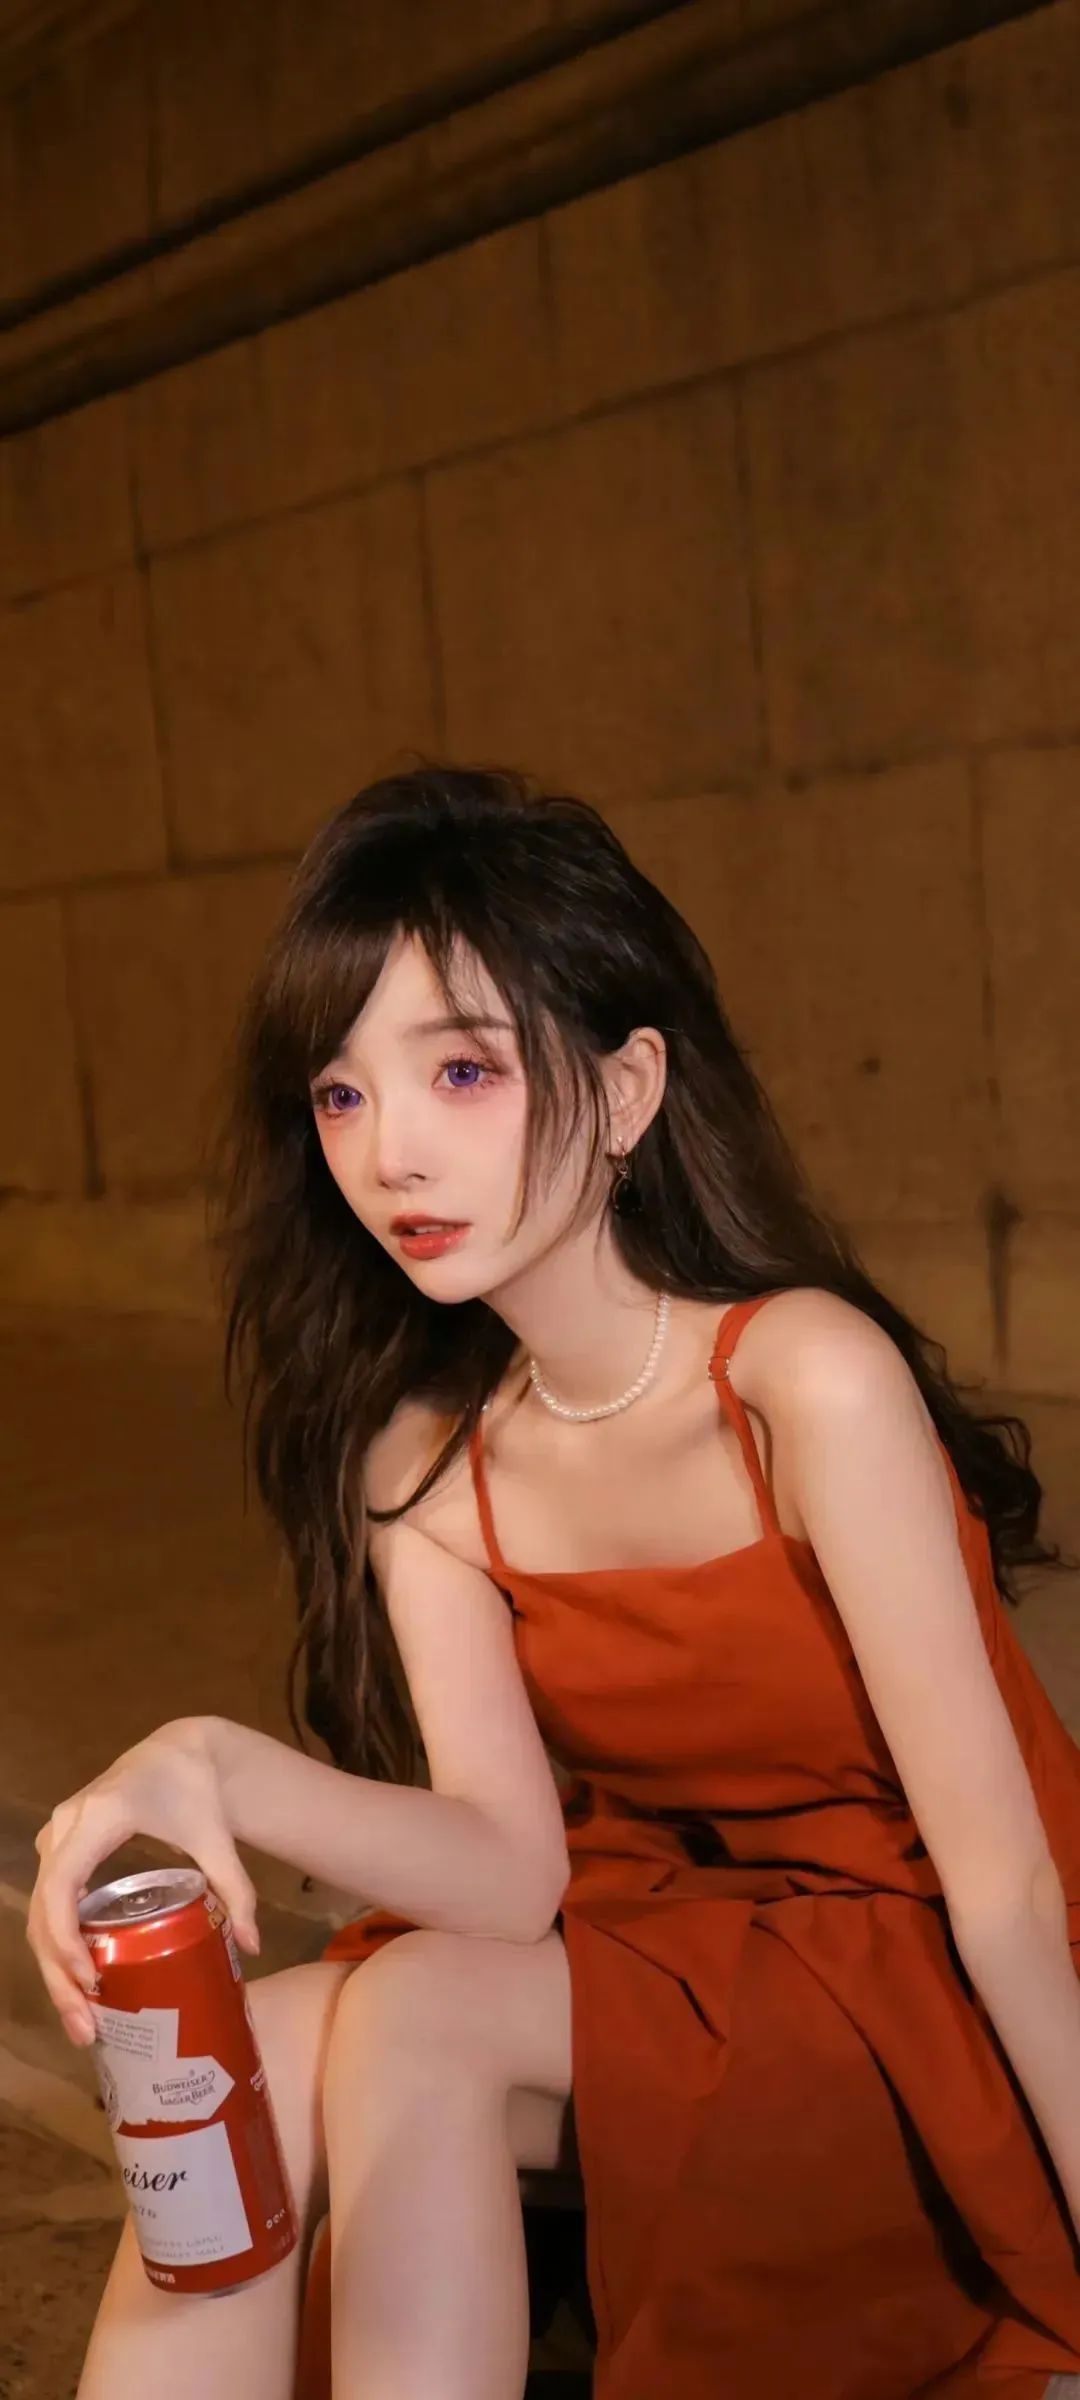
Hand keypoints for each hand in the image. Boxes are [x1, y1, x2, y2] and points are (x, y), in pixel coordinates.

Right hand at [27, 1718, 260, 2048]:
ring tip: (82, 2020)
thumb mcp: (216, 1838)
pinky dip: (56, 1946)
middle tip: (86, 2027)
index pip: (62, 1885)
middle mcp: (67, 1825)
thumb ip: (237, 1888)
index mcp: (101, 1817)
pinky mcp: (59, 1848)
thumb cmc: (196, 1790)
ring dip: (53, 1968)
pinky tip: (78, 1985)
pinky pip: (46, 1902)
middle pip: (42, 1910)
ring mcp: (57, 1836)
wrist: (177, 1749)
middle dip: (58, 1975)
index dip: (66, 1938)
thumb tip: (252, 1946)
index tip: (91, 1980)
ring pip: (37, 1912)